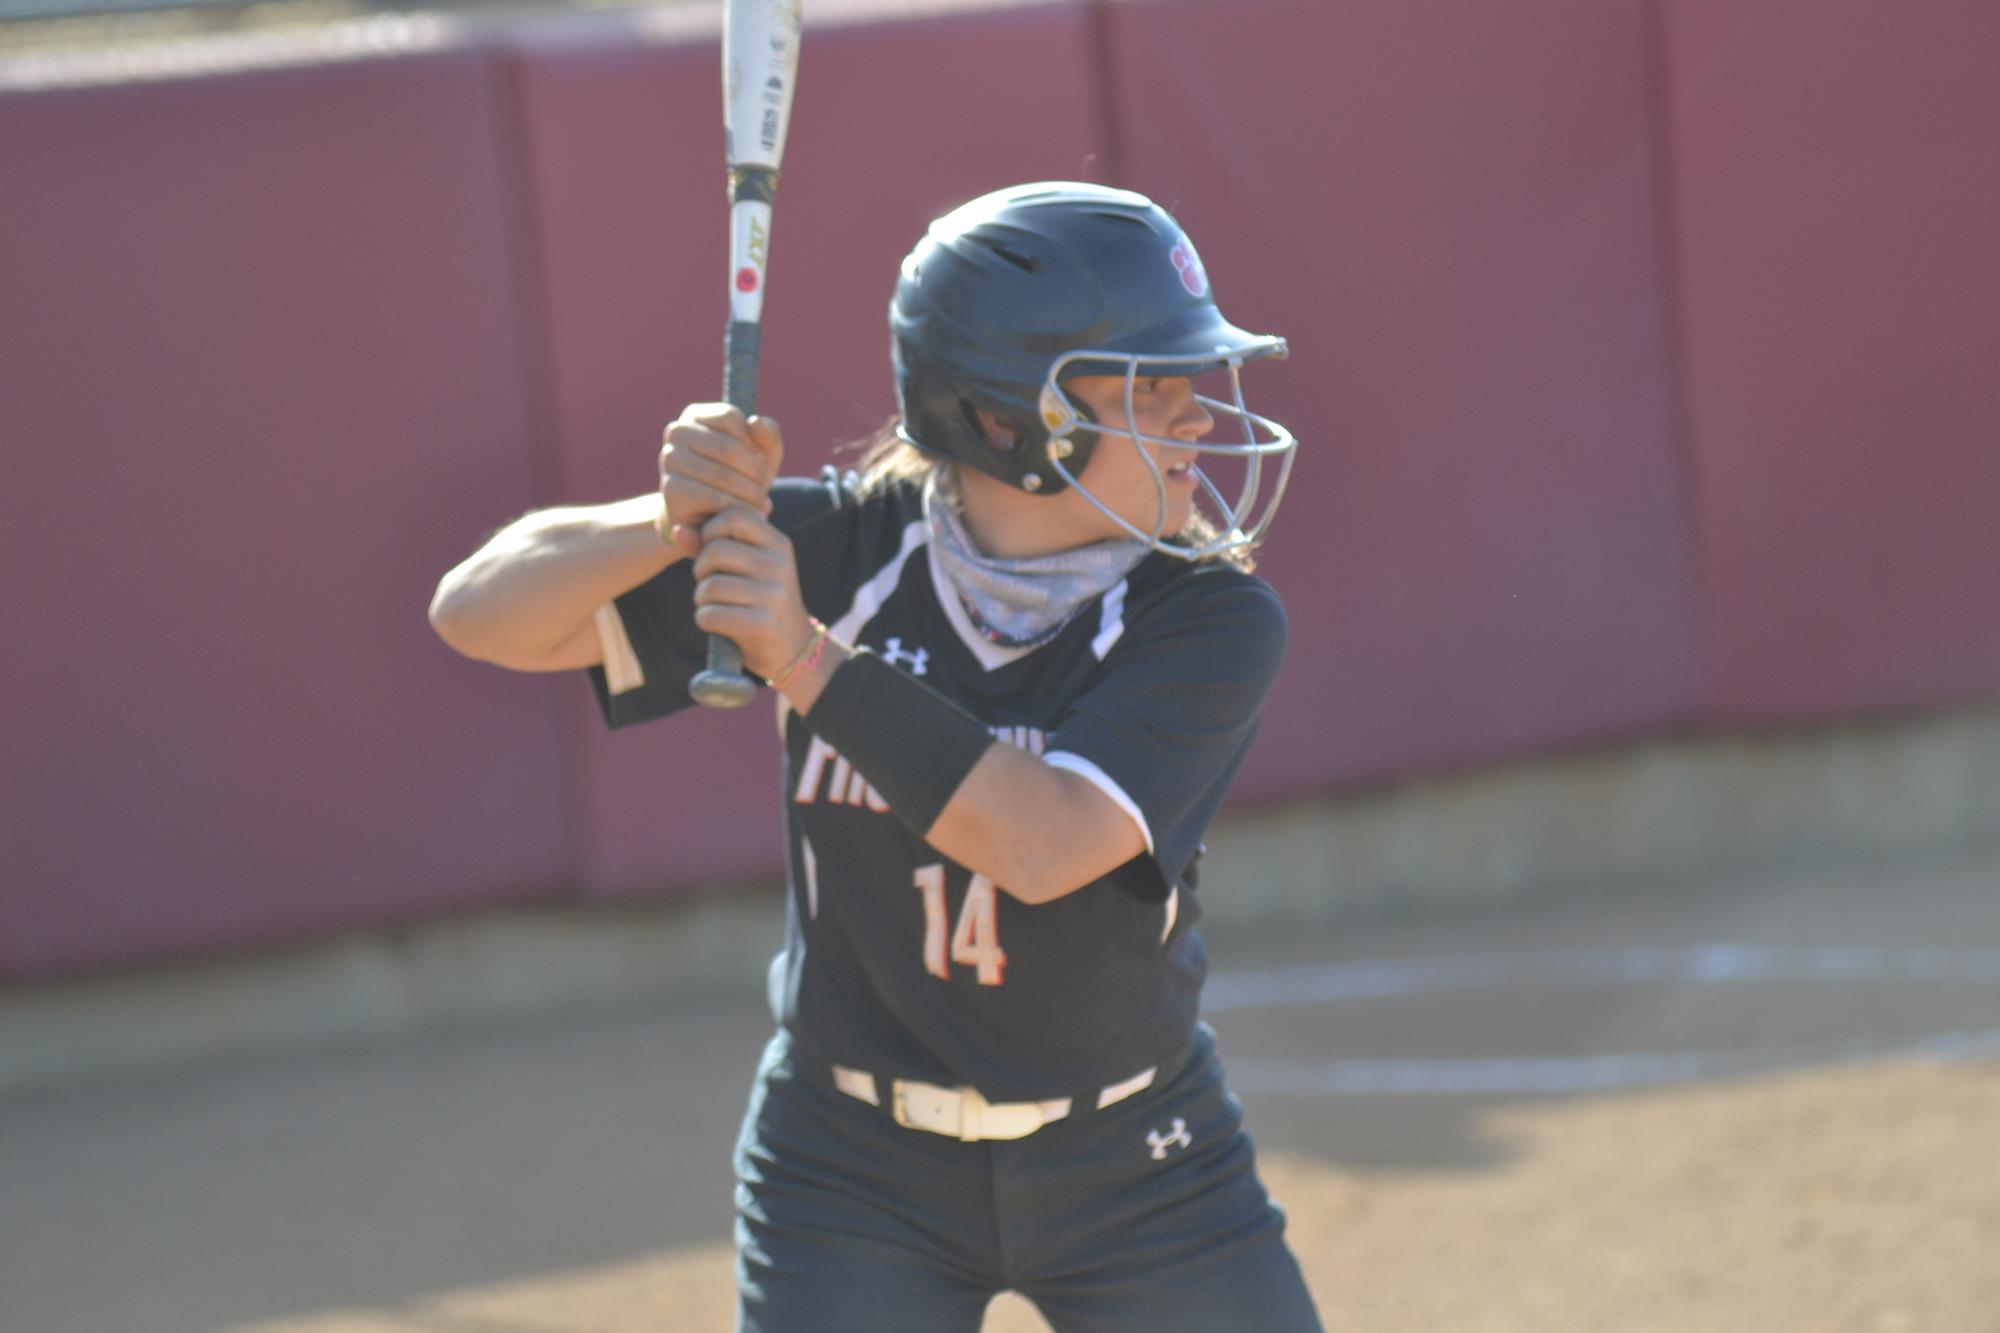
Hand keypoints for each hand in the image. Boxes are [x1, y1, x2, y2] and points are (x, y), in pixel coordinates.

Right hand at [658, 404, 782, 556]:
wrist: (709, 520)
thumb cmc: (739, 480)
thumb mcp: (761, 456)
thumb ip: (768, 435)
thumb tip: (755, 422)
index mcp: (695, 415)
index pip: (730, 417)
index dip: (754, 443)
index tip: (760, 462)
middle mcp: (676, 432)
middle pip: (728, 448)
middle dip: (755, 473)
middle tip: (763, 490)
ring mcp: (670, 460)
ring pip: (723, 475)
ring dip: (750, 493)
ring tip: (759, 504)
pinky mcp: (671, 490)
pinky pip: (715, 498)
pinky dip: (737, 508)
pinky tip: (745, 514)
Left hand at [689, 504, 815, 680]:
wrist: (792, 646)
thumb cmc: (760, 598)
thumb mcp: (745, 566)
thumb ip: (710, 545)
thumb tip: (676, 530)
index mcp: (778, 544)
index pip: (734, 516)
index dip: (711, 530)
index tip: (712, 550)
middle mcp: (779, 566)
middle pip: (716, 550)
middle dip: (701, 568)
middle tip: (708, 582)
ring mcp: (773, 596)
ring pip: (710, 586)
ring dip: (702, 598)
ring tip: (715, 604)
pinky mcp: (762, 624)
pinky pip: (711, 615)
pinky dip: (705, 620)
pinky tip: (718, 623)